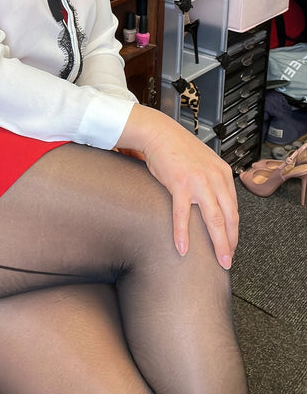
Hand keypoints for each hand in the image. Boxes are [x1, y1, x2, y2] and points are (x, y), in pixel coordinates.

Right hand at [117, 105, 237, 269]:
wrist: (159, 133)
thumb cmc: (178, 149)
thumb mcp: (204, 163)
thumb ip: (212, 181)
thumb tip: (213, 204)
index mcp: (222, 173)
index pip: (234, 208)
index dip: (234, 230)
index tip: (231, 244)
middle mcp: (214, 178)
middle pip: (228, 217)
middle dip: (231, 242)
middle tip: (228, 260)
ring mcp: (198, 181)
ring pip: (213, 219)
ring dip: (218, 243)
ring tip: (218, 260)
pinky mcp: (180, 184)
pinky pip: (183, 214)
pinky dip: (183, 233)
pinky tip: (183, 247)